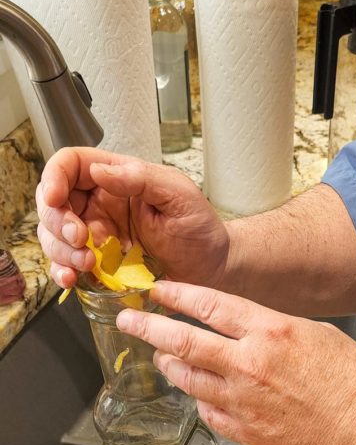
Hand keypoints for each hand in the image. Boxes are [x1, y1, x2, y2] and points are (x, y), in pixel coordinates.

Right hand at [36, 147, 228, 290]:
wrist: (213, 269)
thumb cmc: (201, 229)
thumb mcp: (178, 194)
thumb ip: (140, 178)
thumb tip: (101, 171)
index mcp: (116, 178)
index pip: (71, 164)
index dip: (54, 177)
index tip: (56, 199)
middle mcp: (101, 204)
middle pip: (53, 202)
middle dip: (58, 222)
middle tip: (80, 239)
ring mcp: (97, 235)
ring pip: (55, 236)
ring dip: (61, 251)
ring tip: (87, 264)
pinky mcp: (99, 265)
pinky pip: (68, 265)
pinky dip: (63, 272)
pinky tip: (72, 279)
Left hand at [116, 281, 355, 444]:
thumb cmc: (354, 386)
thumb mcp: (319, 335)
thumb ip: (274, 329)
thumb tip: (247, 328)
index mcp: (271, 332)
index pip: (211, 306)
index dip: (179, 296)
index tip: (159, 291)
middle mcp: (249, 365)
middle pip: (184, 341)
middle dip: (149, 328)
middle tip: (128, 322)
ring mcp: (243, 401)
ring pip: (188, 379)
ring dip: (170, 365)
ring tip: (161, 358)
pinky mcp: (245, 432)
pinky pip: (207, 411)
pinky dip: (200, 399)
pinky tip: (199, 393)